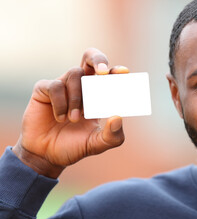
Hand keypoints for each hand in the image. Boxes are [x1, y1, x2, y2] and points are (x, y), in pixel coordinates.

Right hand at [12, 48, 128, 177]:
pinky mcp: (44, 89)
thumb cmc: (74, 146)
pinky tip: (60, 118)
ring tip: (74, 119)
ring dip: (77, 97)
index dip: (117, 71)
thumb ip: (112, 136)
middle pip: (91, 57)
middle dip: (99, 59)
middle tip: (103, 73)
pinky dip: (61, 103)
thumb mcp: (97, 144)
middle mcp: (82, 86)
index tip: (124, 73)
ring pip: (75, 73)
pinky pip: (55, 86)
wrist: (46, 156)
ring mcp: (63, 85)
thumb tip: (118, 117)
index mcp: (98, 95)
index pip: (110, 76)